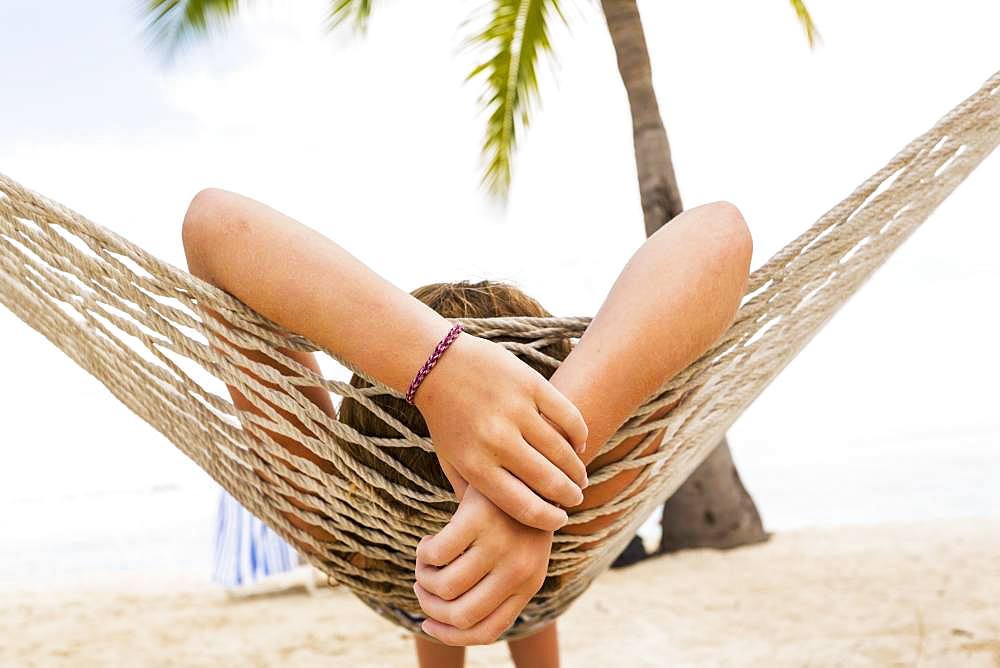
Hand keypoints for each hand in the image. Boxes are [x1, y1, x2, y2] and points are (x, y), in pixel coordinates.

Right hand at [414, 487, 551, 644]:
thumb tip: (448, 621)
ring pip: (444, 586)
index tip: (429, 623)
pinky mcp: (479, 518)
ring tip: (425, 562)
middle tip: (421, 587)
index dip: (450, 635)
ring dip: (423, 578)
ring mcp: (500, 545)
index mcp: (528, 585)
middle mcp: (518, 570)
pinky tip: (428, 541)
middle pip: (460, 615)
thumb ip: (495, 589)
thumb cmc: (515, 519)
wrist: (526, 469)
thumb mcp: (517, 557)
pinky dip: (425, 553)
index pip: (487, 631)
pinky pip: (436, 554)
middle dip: (430, 607)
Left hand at [415, 333, 587, 530]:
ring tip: (579, 476)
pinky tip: (579, 444)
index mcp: (476, 466)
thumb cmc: (445, 419)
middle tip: (577, 498)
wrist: (436, 365)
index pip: (524, 506)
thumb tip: (490, 526)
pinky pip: (567, 416)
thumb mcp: (450, 460)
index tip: (560, 519)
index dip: (549, 518)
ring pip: (561, 450)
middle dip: (569, 495)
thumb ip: (470, 492)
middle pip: (548, 481)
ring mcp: (515, 411)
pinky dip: (579, 434)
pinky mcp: (529, 384)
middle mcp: (496, 441)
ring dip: (576, 468)